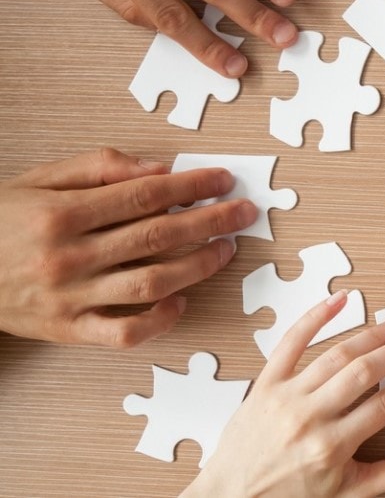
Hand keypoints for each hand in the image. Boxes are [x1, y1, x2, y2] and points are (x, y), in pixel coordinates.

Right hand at [0, 148, 255, 346]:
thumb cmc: (3, 220)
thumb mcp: (41, 180)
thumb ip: (99, 168)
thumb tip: (159, 168)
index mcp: (62, 213)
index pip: (144, 196)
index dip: (191, 187)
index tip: (224, 180)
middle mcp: (68, 256)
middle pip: (156, 237)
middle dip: (210, 222)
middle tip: (244, 212)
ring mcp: (70, 297)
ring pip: (150, 284)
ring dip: (198, 266)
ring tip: (225, 249)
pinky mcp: (69, 330)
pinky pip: (123, 332)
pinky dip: (158, 320)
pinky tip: (181, 301)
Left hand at [186, 292, 384, 496]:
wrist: (233, 497)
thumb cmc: (291, 496)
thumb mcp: (351, 493)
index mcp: (332, 447)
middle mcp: (309, 418)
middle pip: (365, 373)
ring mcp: (286, 397)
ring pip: (337, 354)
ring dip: (370, 335)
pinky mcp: (265, 384)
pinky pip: (291, 342)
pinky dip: (316, 317)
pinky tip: (338, 301)